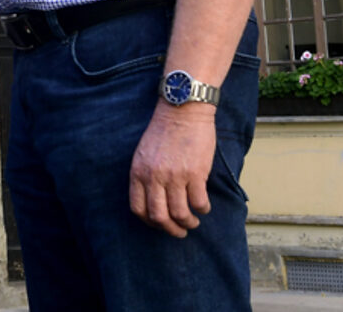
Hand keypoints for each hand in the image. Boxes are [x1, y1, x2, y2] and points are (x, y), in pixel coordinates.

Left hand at [128, 102, 216, 236]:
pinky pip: (199, 202)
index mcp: (138, 172)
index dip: (149, 222)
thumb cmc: (164, 130)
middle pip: (159, 217)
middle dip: (170, 230)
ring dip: (189, 222)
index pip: (138, 208)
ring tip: (194, 221)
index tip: (160, 223)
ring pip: (180, 214)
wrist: (182, 110)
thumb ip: (146, 174)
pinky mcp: (195, 173)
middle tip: (180, 232)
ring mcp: (174, 176)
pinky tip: (204, 206)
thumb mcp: (144, 153)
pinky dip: (202, 209)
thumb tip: (154, 199)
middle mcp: (154, 177)